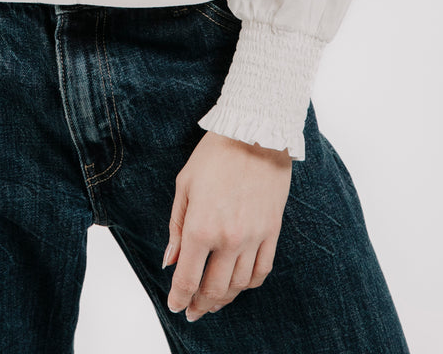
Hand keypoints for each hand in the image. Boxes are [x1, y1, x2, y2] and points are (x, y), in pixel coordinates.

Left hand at [163, 129, 291, 320]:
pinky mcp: (272, 231)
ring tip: (214, 301)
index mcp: (201, 227)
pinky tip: (239, 284)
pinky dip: (250, 284)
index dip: (180, 298)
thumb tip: (170, 260)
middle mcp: (229, 239)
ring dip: (224, 298)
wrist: (255, 133)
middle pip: (214, 289)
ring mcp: (254, 237)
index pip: (188, 279)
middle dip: (201, 304)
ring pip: (239, 285)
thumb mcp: (184, 185)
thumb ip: (177, 227)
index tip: (176, 306)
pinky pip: (262, 270)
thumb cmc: (215, 155)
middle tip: (194, 310)